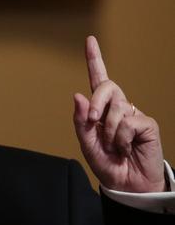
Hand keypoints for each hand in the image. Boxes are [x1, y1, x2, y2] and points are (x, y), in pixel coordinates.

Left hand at [73, 36, 164, 191]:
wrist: (126, 184)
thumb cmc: (107, 163)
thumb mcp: (87, 144)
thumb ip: (81, 121)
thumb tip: (78, 95)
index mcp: (101, 110)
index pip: (98, 80)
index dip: (95, 59)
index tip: (90, 40)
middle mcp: (119, 107)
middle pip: (106, 86)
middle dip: (96, 103)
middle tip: (94, 122)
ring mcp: (134, 114)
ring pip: (116, 108)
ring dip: (108, 132)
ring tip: (114, 147)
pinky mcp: (147, 123)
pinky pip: (128, 122)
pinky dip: (121, 138)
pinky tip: (126, 148)